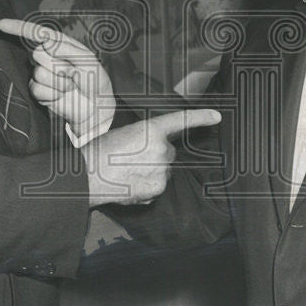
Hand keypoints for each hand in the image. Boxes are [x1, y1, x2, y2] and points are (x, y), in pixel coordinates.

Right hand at [0, 18, 114, 138]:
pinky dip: (52, 94)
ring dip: (58, 82)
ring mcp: (42, 73)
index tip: (1, 24)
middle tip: (73, 74)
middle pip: (37, 54)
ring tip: (70, 85)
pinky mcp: (39, 90)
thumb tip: (46, 42)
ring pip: (38, 73)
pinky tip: (61, 95)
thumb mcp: (89, 62)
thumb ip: (68, 50)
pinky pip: (36, 89)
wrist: (94, 108)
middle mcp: (48, 56)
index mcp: (60, 45)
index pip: (36, 33)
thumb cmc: (95, 82)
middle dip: (58, 66)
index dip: (18, 28)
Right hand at [81, 109, 221, 206]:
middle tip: (131, 157)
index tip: (217, 116)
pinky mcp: (157, 188)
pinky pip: (158, 186)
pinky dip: (148, 186)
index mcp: (151, 129)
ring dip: (152, 170)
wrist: (87, 175)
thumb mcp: (124, 133)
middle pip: (168, 151)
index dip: (201, 117)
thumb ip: (145, 138)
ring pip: (164, 170)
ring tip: (127, 171)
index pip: (181, 121)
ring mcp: (161, 170)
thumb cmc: (99, 152)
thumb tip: (154, 151)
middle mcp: (161, 148)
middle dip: (155, 154)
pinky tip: (130, 183)